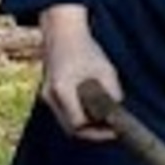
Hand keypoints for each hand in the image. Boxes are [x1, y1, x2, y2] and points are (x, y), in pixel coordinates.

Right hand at [36, 6, 121, 140]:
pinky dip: (79, 115)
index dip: (97, 132)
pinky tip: (93, 111)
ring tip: (105, 122)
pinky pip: (65, 112)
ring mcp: (47, 95)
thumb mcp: (105, 70)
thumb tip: (117, 113)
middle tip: (111, 131)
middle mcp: (50, 96)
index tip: (114, 130)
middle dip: (92, 132)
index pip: (78, 124)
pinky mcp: (49, 93)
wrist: (62, 32)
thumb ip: (112, 93)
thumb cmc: (85, 48)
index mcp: (62, 89)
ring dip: (85, 125)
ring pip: (67, 122)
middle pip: (71, 128)